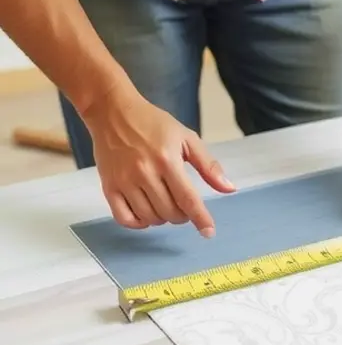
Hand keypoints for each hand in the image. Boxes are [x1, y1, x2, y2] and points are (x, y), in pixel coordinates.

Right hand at [82, 89, 235, 235]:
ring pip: (150, 218)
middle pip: (170, 212)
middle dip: (182, 216)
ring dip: (162, 218)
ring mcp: (124, 181)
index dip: (201, 219)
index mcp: (167, 160)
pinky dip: (139, 223)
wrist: (112, 112)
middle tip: (182, 204)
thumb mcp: (187, 138)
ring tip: (165, 203)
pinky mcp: (108, 186)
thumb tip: (229, 188)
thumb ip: (209, 165)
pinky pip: (124, 219)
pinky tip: (146, 213)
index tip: (209, 232)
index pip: (188, 199)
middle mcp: (145, 173)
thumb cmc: (153, 123)